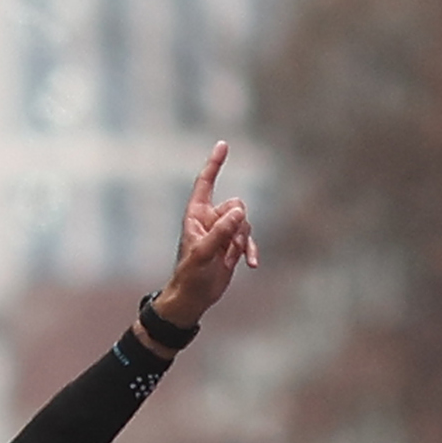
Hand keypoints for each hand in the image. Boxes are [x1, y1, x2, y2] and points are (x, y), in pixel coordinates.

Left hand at [152, 143, 256, 327]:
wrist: (194, 298)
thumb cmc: (190, 275)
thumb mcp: (204, 253)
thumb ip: (221, 231)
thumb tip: (240, 211)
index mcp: (196, 215)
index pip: (205, 184)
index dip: (214, 164)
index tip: (223, 145)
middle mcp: (210, 220)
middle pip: (235, 205)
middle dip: (237, 223)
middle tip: (227, 244)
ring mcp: (222, 232)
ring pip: (245, 222)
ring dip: (243, 240)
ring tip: (233, 258)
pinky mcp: (232, 246)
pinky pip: (248, 239)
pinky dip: (250, 250)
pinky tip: (251, 264)